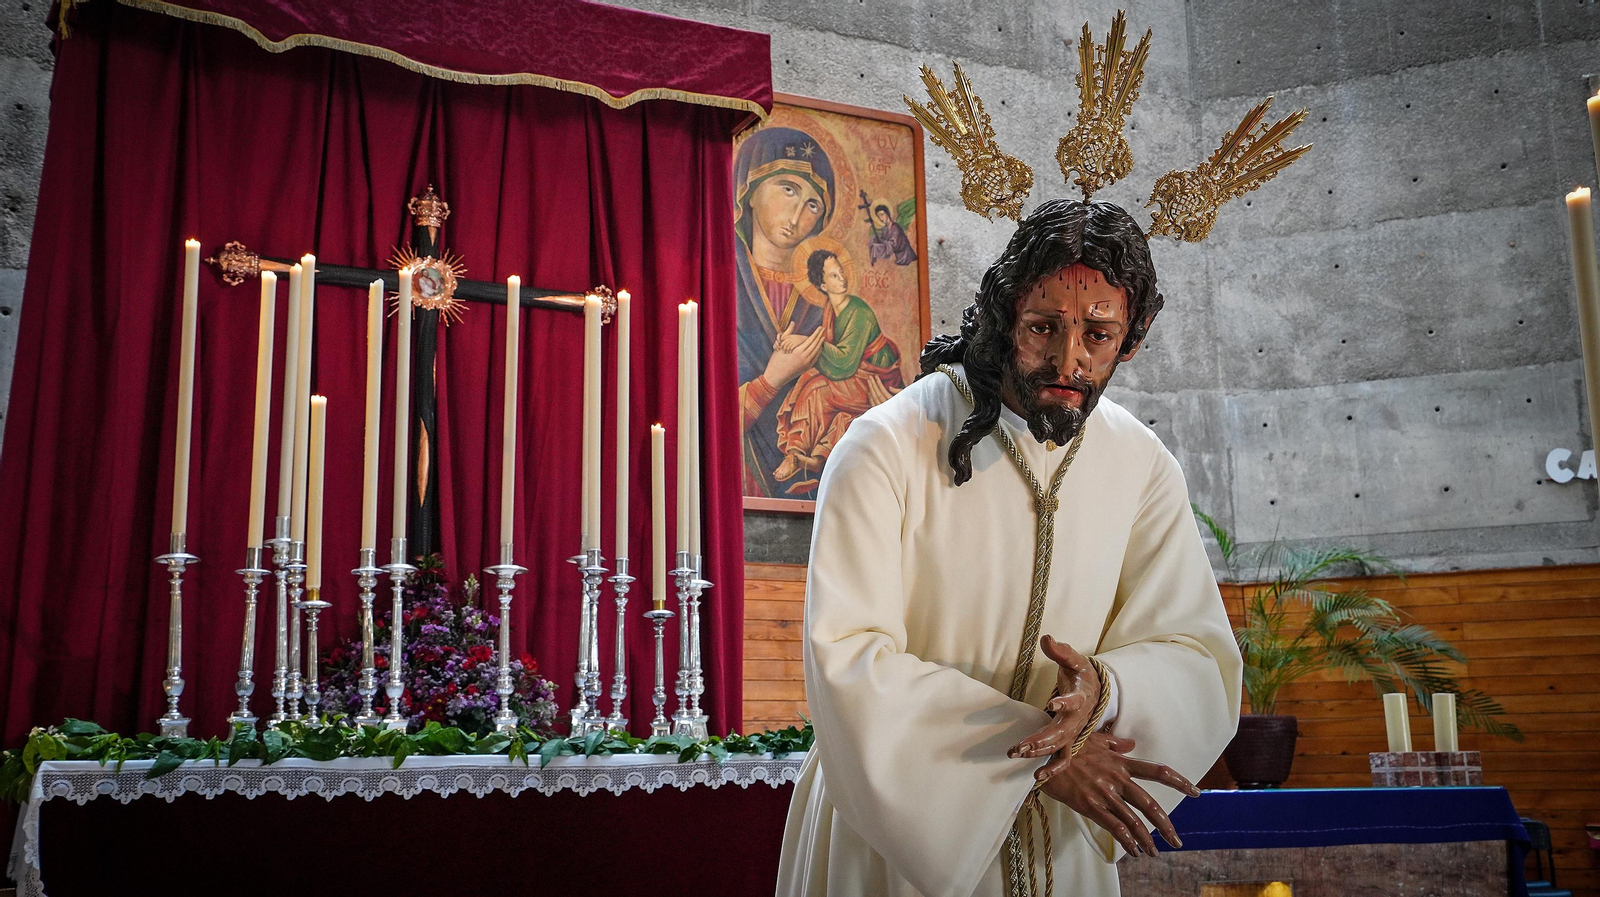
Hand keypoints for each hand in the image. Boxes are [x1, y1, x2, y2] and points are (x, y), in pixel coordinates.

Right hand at [763, 323, 824, 386]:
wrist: (776, 376)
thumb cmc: (776, 359)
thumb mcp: (781, 345)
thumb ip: (788, 333)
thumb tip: (793, 322)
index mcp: (798, 351)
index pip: (811, 339)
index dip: (816, 333)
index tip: (820, 327)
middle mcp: (804, 357)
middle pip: (815, 345)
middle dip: (820, 336)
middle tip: (823, 330)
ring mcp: (806, 364)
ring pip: (816, 352)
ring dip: (820, 344)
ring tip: (823, 338)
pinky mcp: (806, 368)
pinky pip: (815, 359)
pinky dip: (818, 353)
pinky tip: (819, 349)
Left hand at [1007, 635, 1100, 773]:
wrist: (1095, 689)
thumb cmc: (1080, 673)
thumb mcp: (1073, 659)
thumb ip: (1060, 651)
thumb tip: (1046, 638)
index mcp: (1080, 697)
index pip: (1074, 700)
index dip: (1064, 702)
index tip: (1052, 703)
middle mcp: (1077, 718)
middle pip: (1060, 732)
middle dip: (1040, 740)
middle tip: (1019, 746)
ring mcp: (1073, 732)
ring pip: (1057, 746)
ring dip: (1038, 752)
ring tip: (1016, 753)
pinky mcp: (1069, 740)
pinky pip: (1062, 758)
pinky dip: (1052, 769)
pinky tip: (1037, 778)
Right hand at [1038, 733, 1199, 856]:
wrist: (1044, 755)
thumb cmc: (1068, 746)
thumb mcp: (1094, 740)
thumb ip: (1115, 745)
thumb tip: (1131, 745)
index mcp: (1121, 763)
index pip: (1157, 771)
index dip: (1179, 782)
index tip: (1196, 792)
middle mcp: (1117, 779)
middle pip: (1149, 804)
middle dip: (1166, 826)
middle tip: (1177, 841)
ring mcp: (1104, 793)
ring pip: (1134, 820)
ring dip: (1146, 840)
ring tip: (1155, 852)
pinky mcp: (1090, 806)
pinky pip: (1114, 827)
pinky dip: (1127, 841)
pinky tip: (1134, 851)